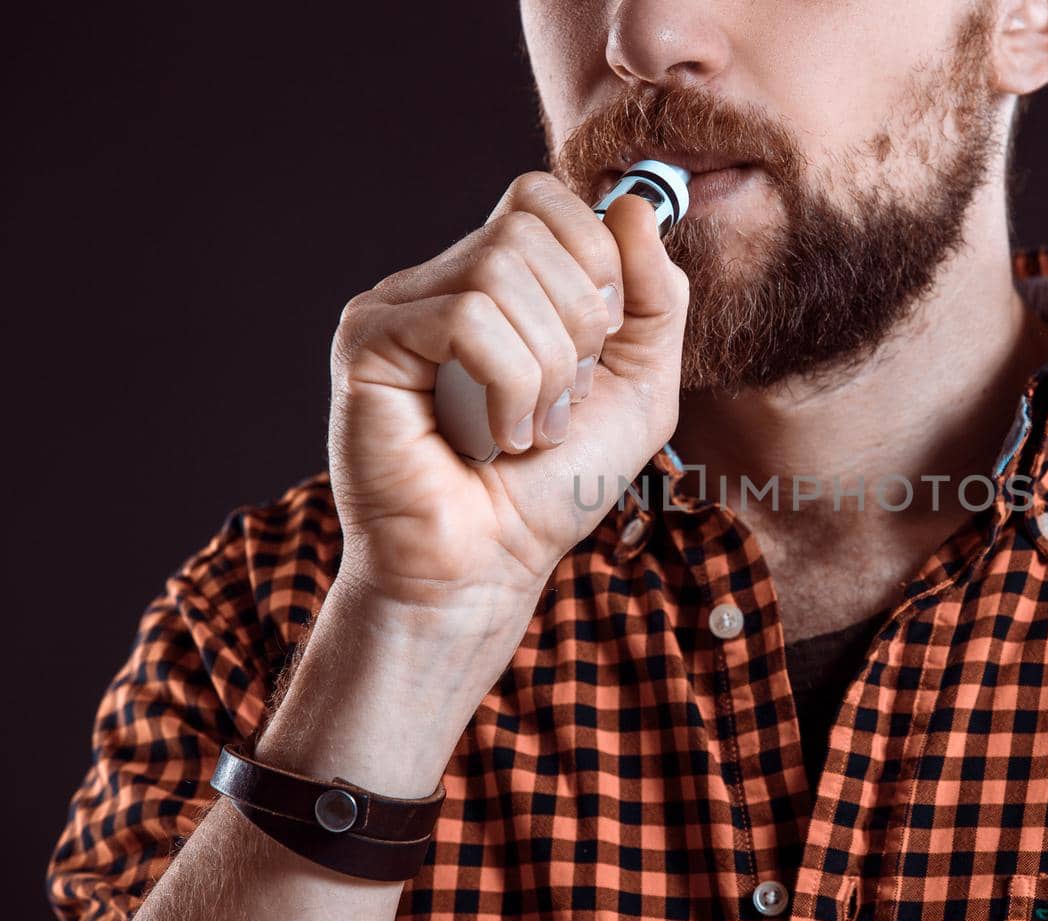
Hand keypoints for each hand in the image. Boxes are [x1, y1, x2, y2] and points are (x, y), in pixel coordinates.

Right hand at [328, 173, 688, 628]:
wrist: (488, 571)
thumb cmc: (552, 487)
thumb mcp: (641, 385)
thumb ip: (655, 296)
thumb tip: (632, 204)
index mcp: (494, 281)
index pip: (541, 197)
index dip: (596, 258)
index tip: (602, 345)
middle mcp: (437, 281)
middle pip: (529, 226)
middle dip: (581, 325)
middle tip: (564, 402)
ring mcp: (395, 309)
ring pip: (501, 269)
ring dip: (549, 368)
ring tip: (530, 431)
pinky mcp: (368, 346)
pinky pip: (465, 316)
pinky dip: (511, 384)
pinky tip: (498, 439)